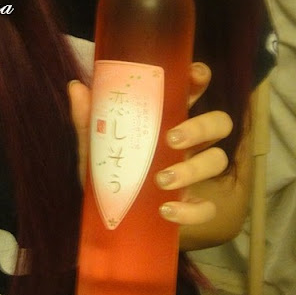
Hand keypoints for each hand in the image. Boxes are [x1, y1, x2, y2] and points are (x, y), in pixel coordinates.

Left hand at [68, 62, 231, 228]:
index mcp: (168, 119)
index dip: (201, 78)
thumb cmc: (109, 172)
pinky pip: (207, 208)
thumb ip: (87, 119)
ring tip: (161, 180)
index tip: (194, 75)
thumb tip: (75, 87)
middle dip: (203, 126)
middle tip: (172, 138)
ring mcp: (194, 174)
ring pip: (218, 161)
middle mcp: (188, 143)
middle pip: (219, 123)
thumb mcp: (94, 146)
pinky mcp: (193, 206)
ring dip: (193, 169)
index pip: (195, 91)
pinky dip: (190, 211)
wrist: (109, 219)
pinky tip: (166, 210)